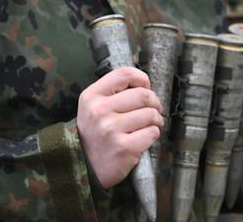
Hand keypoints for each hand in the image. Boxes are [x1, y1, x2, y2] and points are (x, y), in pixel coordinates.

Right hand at [77, 66, 162, 187]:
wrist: (86, 168)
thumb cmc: (96, 135)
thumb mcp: (93, 107)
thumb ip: (113, 93)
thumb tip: (144, 85)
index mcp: (91, 96)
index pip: (124, 74)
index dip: (142, 79)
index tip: (146, 87)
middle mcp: (99, 111)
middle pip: (143, 95)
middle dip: (155, 102)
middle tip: (154, 110)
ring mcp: (111, 129)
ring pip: (150, 114)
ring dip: (156, 120)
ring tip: (150, 125)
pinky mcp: (124, 147)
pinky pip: (152, 133)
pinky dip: (153, 134)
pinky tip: (144, 137)